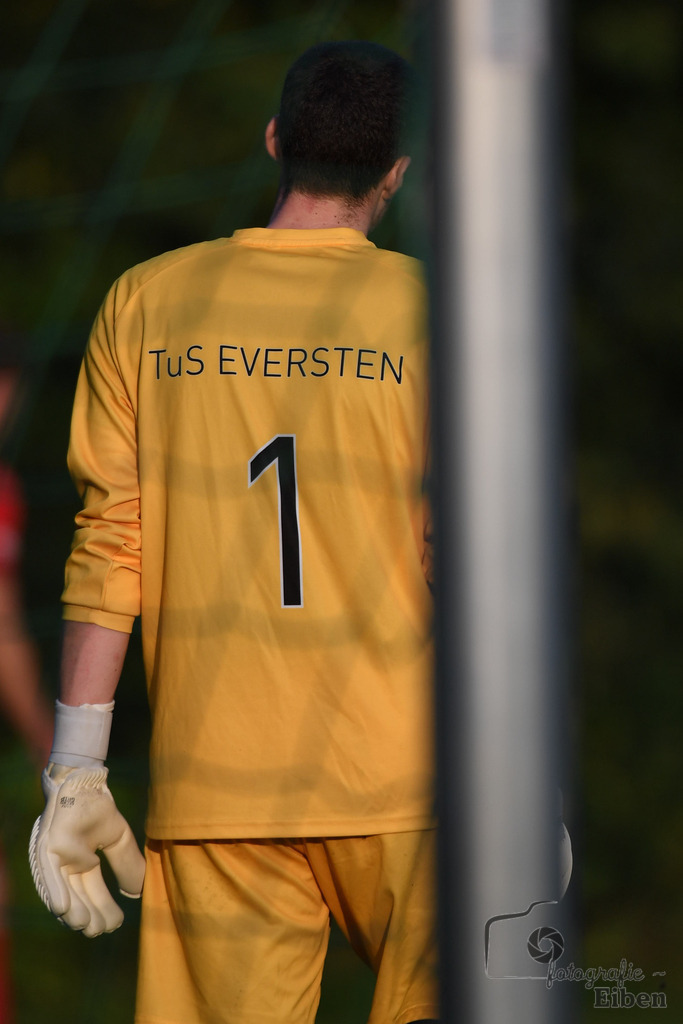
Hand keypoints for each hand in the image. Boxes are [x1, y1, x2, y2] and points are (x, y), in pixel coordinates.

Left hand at [29, 762, 145, 937]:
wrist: (85, 783)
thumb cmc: (98, 808)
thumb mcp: (119, 838)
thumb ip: (127, 863)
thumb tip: (139, 892)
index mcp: (85, 863)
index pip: (95, 892)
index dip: (104, 909)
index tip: (115, 923)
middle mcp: (69, 866)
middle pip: (79, 897)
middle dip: (90, 915)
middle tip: (100, 930)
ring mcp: (56, 859)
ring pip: (63, 891)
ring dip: (73, 911)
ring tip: (86, 927)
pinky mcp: (45, 849)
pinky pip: (48, 875)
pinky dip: (55, 891)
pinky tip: (63, 909)